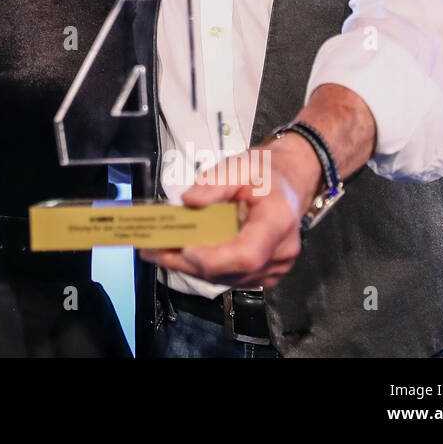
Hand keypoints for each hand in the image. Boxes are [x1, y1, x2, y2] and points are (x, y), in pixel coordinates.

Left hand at [139, 138, 321, 289]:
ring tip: (157, 251)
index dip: (215, 258)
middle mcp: (280, 251)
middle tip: (152, 250)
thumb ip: (215, 182)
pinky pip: (231, 277)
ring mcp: (275, 267)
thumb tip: (189, 201)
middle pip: (232, 271)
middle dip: (188, 263)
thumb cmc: (266, 173)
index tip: (185, 248)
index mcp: (277, 222)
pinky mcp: (265, 273)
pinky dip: (204, 268)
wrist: (290, 183)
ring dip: (190, 268)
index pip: (247, 254)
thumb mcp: (240, 165)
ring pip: (228, 278)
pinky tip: (179, 255)